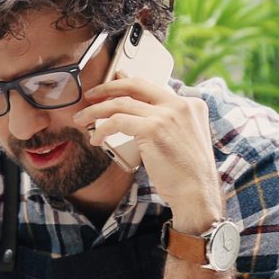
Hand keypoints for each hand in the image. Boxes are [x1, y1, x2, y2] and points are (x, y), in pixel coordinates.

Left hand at [75, 71, 222, 231]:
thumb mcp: (182, 140)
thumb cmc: (187, 174)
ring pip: (121, 103)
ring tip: (82, 119)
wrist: (197, 193)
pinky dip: (102, 128)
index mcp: (191, 105)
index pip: (152, 87)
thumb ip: (164, 123)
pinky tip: (96, 138)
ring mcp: (167, 115)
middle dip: (108, 87)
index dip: (126, 84)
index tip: (110, 86)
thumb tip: (134, 111)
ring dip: (96, 111)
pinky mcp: (153, 129)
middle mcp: (180, 105)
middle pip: (136, 85)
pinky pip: (117, 121)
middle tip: (90, 96)